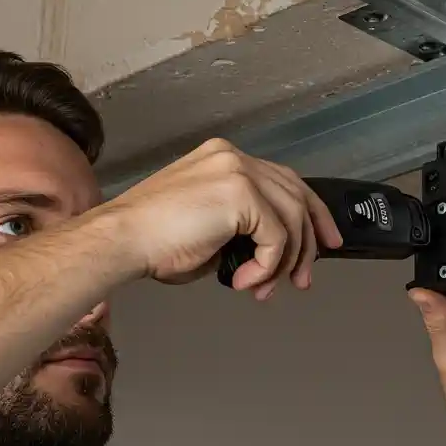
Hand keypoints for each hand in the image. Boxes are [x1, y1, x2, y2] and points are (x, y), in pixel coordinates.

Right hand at [97, 139, 341, 297]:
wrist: (121, 241)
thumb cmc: (152, 241)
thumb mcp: (210, 228)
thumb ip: (244, 229)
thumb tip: (270, 255)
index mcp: (224, 159)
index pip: (283, 181)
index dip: (310, 213)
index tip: (324, 241)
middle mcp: (234, 157)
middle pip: (296, 195)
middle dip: (308, 241)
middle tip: (305, 276)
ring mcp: (238, 171)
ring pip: (291, 218)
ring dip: (285, 261)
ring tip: (267, 287)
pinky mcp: (240, 193)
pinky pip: (276, 236)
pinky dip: (268, 265)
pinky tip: (246, 280)